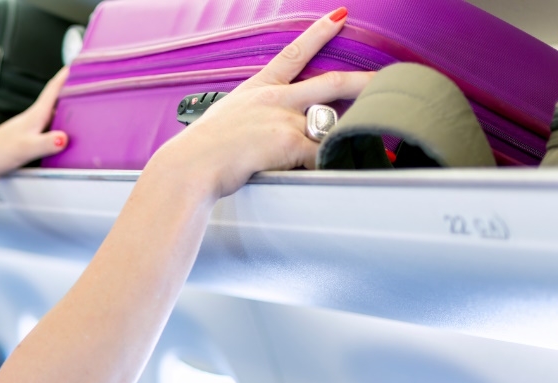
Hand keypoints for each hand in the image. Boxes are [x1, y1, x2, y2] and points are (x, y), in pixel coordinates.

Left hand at [0, 67, 70, 202]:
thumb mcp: (26, 148)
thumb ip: (46, 143)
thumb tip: (64, 138)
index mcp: (34, 116)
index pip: (52, 90)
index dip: (64, 77)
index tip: (75, 65)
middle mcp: (32, 121)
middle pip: (55, 103)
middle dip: (70, 95)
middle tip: (86, 89)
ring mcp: (29, 131)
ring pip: (52, 119)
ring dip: (65, 115)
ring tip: (81, 114)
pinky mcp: (26, 142)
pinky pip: (47, 133)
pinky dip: (57, 132)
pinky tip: (63, 140)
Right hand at [153, 9, 373, 199]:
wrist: (189, 166)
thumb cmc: (198, 152)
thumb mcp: (222, 124)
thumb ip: (248, 123)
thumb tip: (258, 136)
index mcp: (257, 90)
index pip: (292, 55)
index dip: (318, 35)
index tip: (339, 18)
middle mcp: (274, 100)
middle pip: (331, 83)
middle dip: (363, 81)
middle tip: (385, 78)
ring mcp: (284, 119)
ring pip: (331, 124)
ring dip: (347, 136)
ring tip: (367, 148)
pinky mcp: (289, 142)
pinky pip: (321, 155)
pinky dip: (328, 166)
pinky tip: (334, 171)